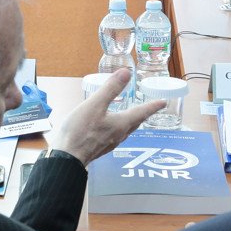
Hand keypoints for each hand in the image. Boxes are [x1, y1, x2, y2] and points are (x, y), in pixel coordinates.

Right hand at [48, 69, 164, 164]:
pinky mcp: (99, 148)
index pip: (142, 113)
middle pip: (135, 123)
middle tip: (149, 109)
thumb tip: (127, 73)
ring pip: (125, 130)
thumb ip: (111, 89)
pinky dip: (118, 128)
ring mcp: (109, 143)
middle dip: (143, 115)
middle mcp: (119, 135)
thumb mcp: (95, 105)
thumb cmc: (80, 131)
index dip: (153, 106)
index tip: (163, 102)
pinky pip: (115, 135)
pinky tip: (110, 127)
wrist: (67, 158)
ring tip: (132, 116)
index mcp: (121, 124)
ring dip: (131, 122)